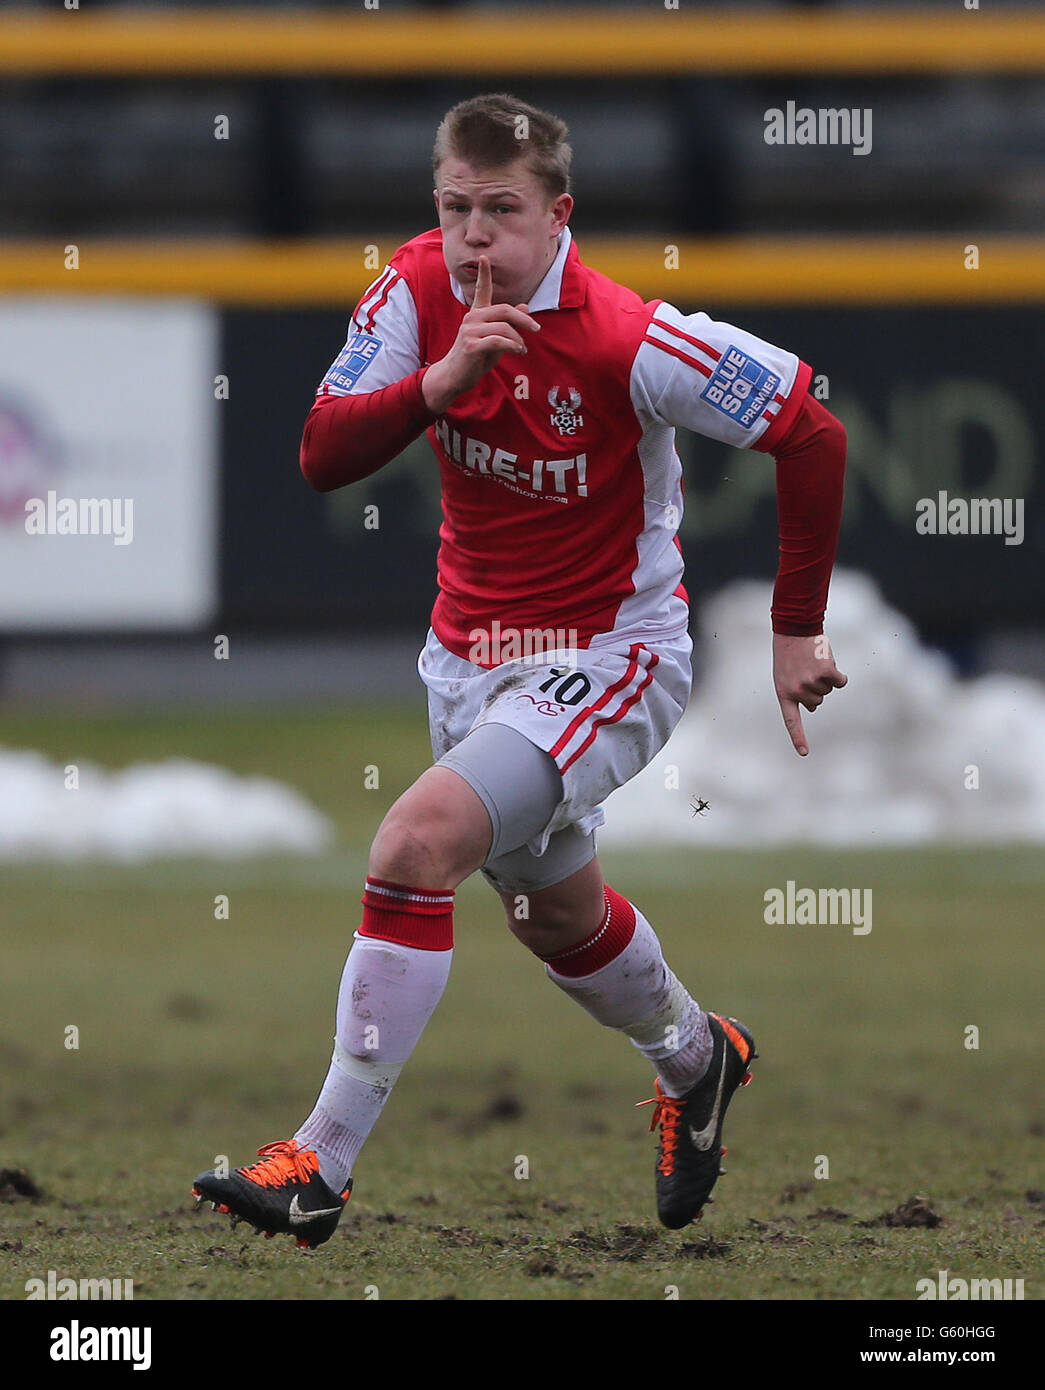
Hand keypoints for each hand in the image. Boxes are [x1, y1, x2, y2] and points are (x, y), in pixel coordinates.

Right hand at [421, 254, 540, 411]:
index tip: (484, 257)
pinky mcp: (470, 345)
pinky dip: (513, 346)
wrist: (455, 376)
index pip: (481, 290)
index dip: (483, 274)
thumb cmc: (476, 358)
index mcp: (476, 314)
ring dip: (518, 339)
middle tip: (536, 328)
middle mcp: (472, 318)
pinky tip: (518, 350)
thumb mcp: (496, 339)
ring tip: (522, 348)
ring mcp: (469, 331)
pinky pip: (499, 341)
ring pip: (504, 328)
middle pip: (504, 310)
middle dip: (523, 320)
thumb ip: (509, 324)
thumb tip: (525, 307)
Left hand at [773, 633, 846, 756]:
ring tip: (812, 663)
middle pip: (817, 702)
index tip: (804, 753)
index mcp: (784, 693)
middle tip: (805, 670)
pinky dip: (838, 674)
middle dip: (816, 689)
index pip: (791, 721)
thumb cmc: (789, 653)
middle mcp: (797, 691)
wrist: (794, 629)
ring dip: (825, 678)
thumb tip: (814, 707)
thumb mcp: (785, 675)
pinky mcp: (825, 672)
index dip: (798, 738)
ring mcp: (811, 682)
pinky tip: (827, 661)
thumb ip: (796, 692)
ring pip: (828, 690)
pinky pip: (840, 681)